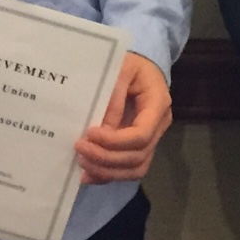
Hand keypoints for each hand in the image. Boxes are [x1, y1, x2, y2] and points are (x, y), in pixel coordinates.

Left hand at [74, 53, 172, 182]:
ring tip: (82, 163)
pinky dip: (108, 175)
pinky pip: (128, 169)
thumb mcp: (121, 70)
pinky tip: (87, 175)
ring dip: (107, 171)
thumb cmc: (131, 64)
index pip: (141, 135)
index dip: (114, 141)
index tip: (89, 133)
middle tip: (79, 148)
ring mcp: (152, 138)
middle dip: (106, 158)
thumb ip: (113, 98)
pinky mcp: (140, 146)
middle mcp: (159, 126)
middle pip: (138, 156)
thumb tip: (101, 130)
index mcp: (158, 104)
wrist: (141, 67)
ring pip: (135, 168)